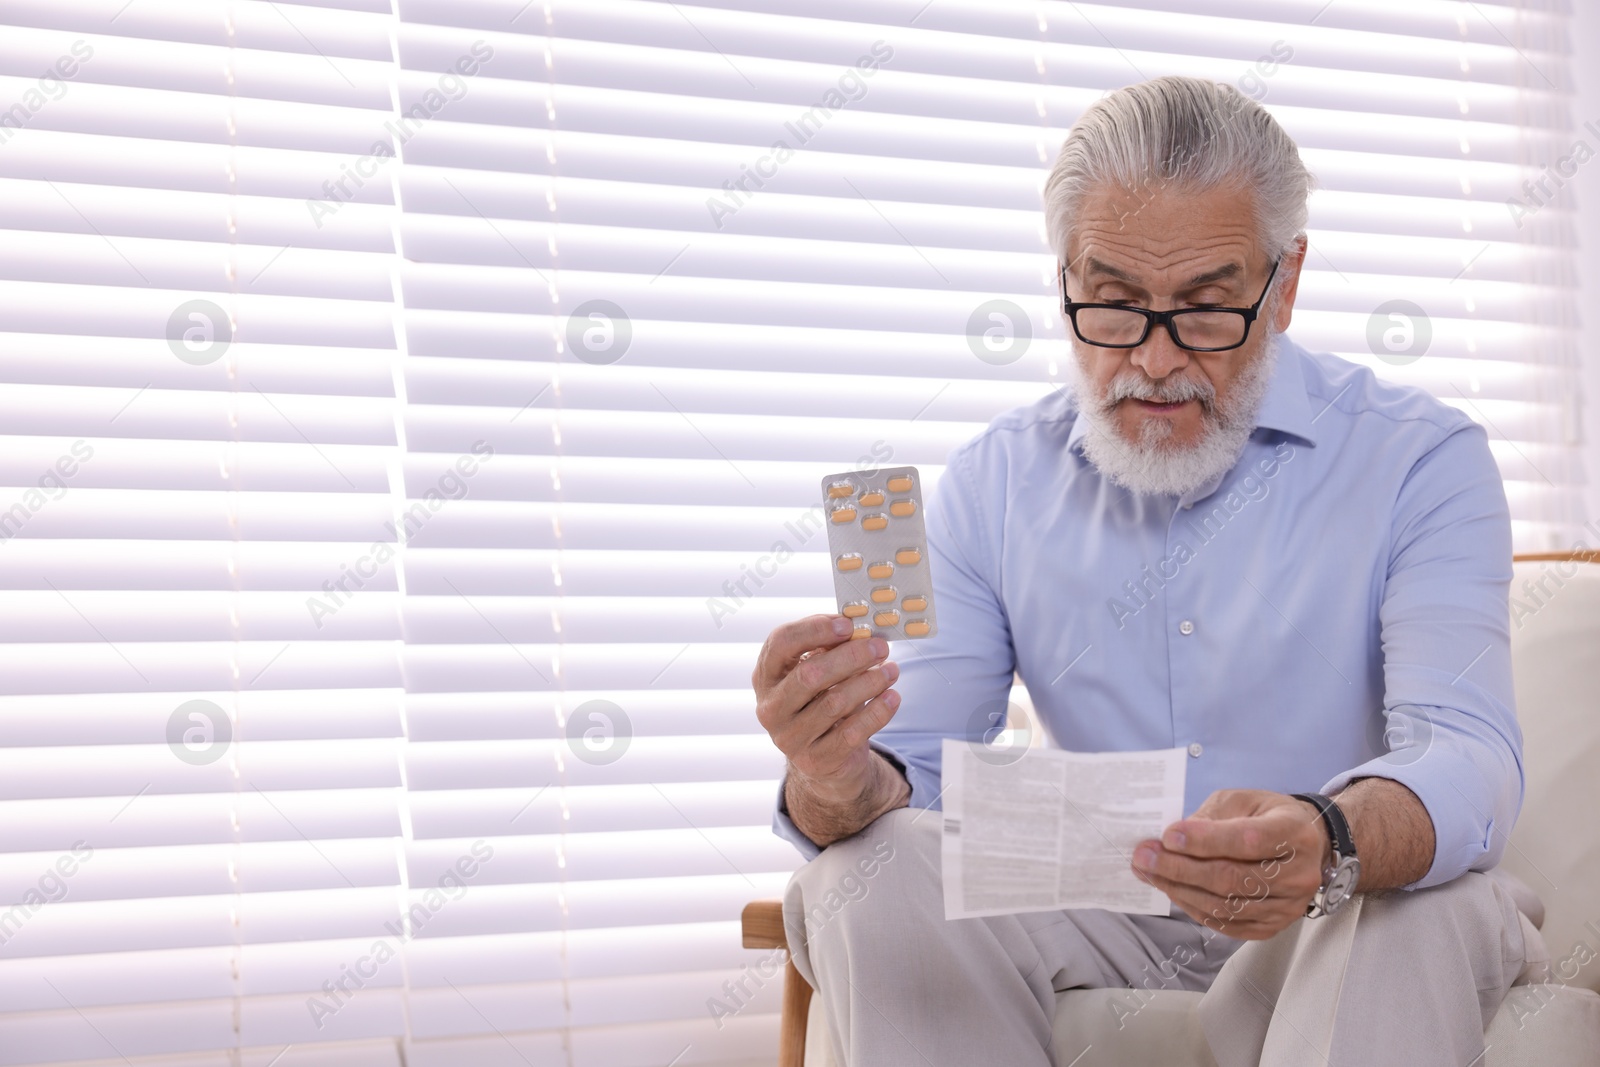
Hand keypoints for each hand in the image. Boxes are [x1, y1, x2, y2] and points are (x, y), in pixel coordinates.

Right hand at [752, 614, 900, 802]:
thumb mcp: (817, 671)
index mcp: (767, 676)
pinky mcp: (815, 760)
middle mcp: (771, 707)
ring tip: (892, 670)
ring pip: (834, 704)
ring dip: (869, 682)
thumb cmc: (820, 700)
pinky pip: (851, 733)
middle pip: (809, 675)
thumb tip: (859, 630)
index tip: (848, 624)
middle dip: (850, 657)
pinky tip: (892, 697)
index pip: (780, 643)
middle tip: (880, 647)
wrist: (823, 756)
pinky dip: (877, 712)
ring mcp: (790, 738)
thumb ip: (829, 648)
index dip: (814, 629)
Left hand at [1129, 789, 1329, 939]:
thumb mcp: (1242, 801)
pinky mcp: (1273, 926)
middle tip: (1144, 856)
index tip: (1167, 835)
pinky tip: (1171, 889)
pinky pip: (1226, 924)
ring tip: (1148, 872)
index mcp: (1294, 833)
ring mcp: (1288, 906)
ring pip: (1225, 905)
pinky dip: (1193, 907)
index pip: (1246, 840)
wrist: (1304, 846)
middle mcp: (1298, 874)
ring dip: (1179, 889)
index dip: (1204, 840)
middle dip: (1179, 868)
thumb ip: (1210, 817)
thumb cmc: (1267, 817)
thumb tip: (1171, 839)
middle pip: (1231, 878)